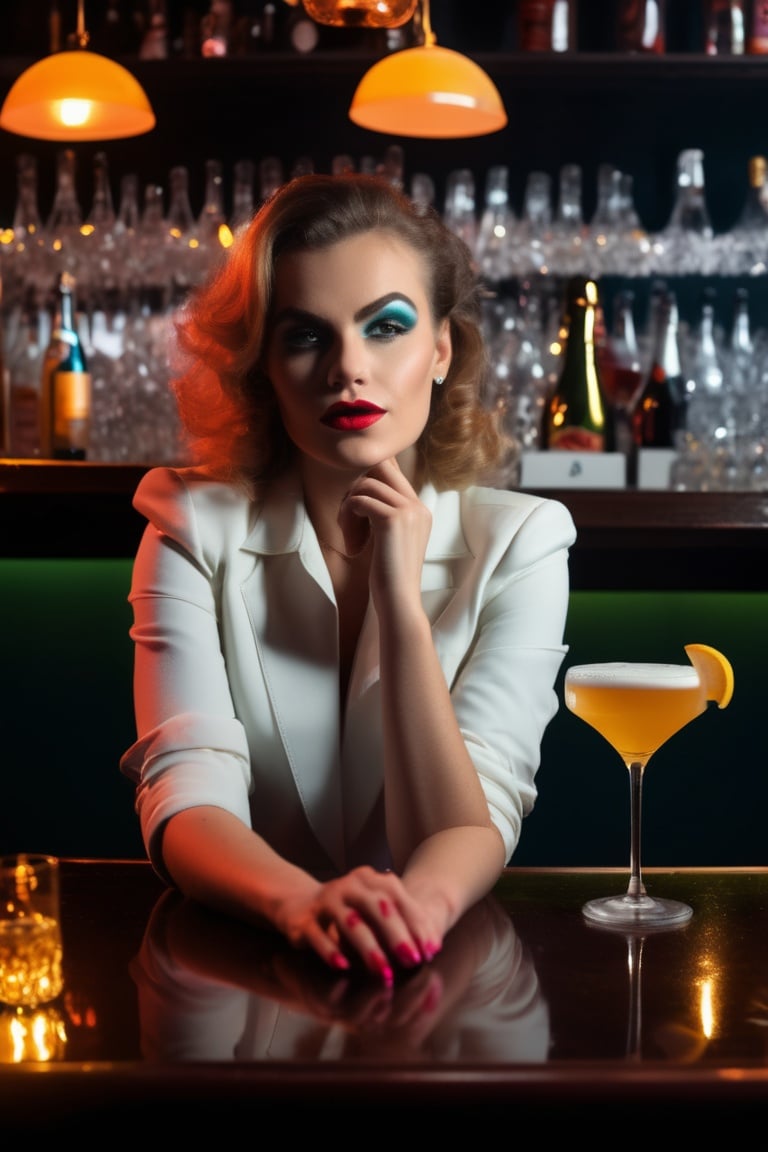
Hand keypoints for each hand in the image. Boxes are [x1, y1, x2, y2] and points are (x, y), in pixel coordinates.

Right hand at [272, 866, 444, 984]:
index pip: (397, 897)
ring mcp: (326, 900)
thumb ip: (402, 923)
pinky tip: (344, 966)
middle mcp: (348, 885)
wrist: (300, 903)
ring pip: (349, 922)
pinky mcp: (305, 919)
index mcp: (369, 879)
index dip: (415, 924)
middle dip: (397, 935)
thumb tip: (434, 946)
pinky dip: (332, 951)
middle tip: (412, 961)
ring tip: (384, 972)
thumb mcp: (374, 910)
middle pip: (377, 906)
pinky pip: (318, 935)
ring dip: (369, 948)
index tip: (430, 950)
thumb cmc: (349, 910)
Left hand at [338, 457, 431, 613]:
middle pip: (381, 467)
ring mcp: (409, 510)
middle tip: (348, 514)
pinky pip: (359, 501)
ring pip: (366, 485)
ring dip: (348, 505)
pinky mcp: (393, 519)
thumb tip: (362, 487)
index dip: (367, 477)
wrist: (399, 601)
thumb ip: (385, 514)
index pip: (393, 470)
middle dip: (357, 486)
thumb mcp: (391, 539)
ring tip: (347, 532)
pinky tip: (351, 542)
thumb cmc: (390, 576)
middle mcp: (418, 506)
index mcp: (421, 510)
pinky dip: (347, 517)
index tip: (354, 504)